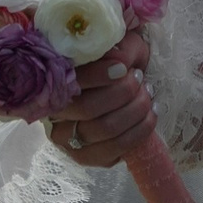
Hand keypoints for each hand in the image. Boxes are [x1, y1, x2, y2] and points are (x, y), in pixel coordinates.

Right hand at [47, 37, 157, 170]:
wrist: (122, 84)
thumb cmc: (116, 61)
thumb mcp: (117, 46)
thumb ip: (116, 49)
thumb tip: (118, 61)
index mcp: (51, 82)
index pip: (69, 83)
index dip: (97, 76)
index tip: (124, 68)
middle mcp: (53, 114)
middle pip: (87, 108)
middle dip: (122, 93)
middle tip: (139, 79)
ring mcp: (67, 139)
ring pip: (104, 129)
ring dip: (135, 110)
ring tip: (148, 93)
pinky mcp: (86, 156)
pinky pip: (114, 149)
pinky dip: (140, 131)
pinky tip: (151, 114)